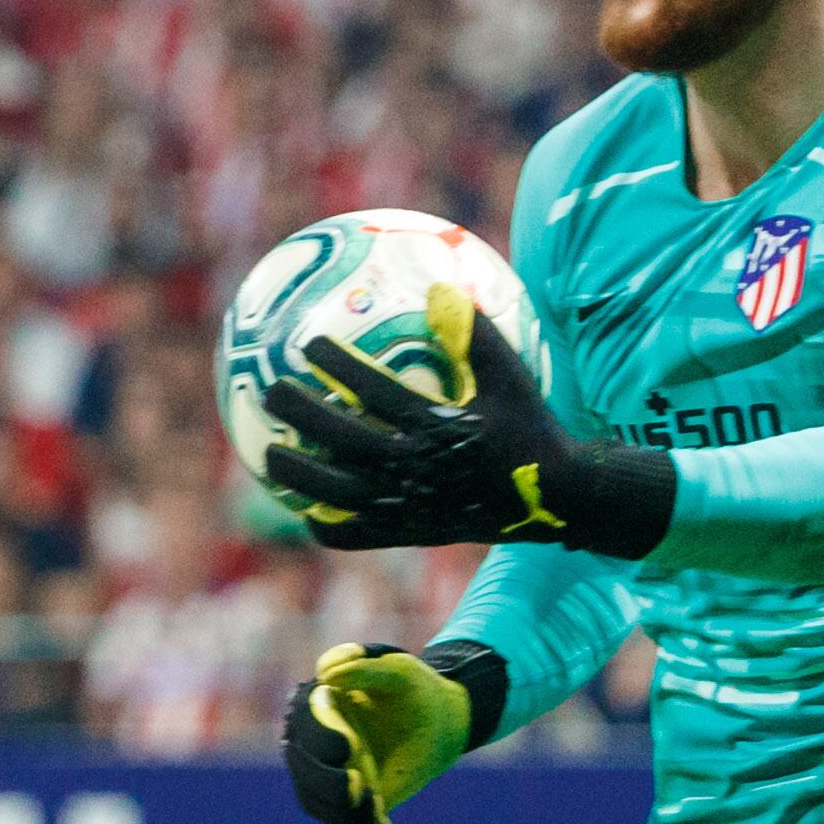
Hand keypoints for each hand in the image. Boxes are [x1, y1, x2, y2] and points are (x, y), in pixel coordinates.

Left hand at [261, 283, 571, 548]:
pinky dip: (328, 527)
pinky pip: (358, 536)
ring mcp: (408, 506)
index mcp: (435, 427)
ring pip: (338, 493)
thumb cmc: (528, 429)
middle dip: (301, 413)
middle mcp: (415, 468)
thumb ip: (474, 334)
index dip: (337, 367)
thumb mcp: (510, 376)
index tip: (308, 346)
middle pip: (342, 440)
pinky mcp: (410, 534)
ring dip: (299, 475)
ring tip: (269, 454)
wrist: (553, 498)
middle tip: (271, 390)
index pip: (373, 392)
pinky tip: (307, 512)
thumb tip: (441, 286)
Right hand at [280, 638, 507, 823]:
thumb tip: (326, 674)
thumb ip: (363, 665)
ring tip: (376, 808)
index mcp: (317, 708)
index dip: (321, 738)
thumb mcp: (397, 669)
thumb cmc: (414, 689)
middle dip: (327, 783)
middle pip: (305, 773)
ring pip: (319, 805)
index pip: (305, 727)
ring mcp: (332, 779)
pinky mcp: (354, 805)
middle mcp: (316, 747)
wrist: (439, 719)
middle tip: (358, 786)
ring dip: (343, 812)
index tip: (348, 744)